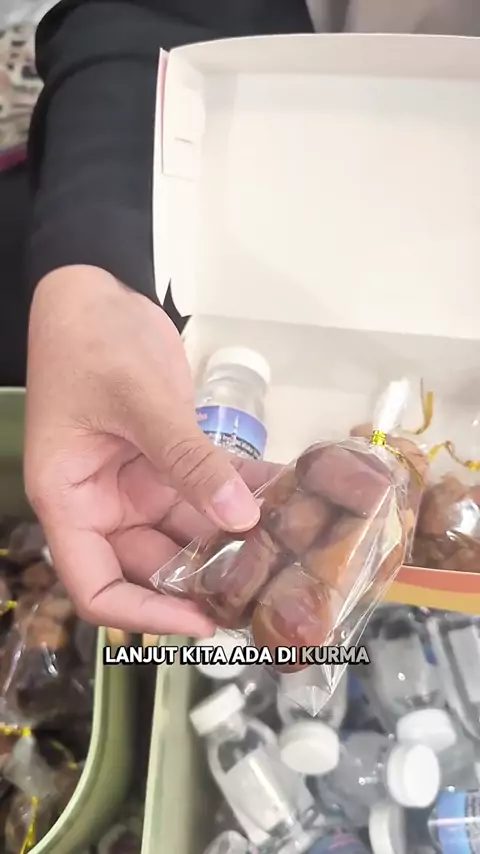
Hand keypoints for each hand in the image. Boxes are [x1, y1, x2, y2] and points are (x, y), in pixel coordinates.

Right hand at [25, 266, 275, 635]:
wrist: (95, 291)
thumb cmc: (92, 343)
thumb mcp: (139, 402)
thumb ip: (187, 461)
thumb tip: (241, 520)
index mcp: (71, 501)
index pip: (97, 586)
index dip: (146, 614)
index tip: (203, 621)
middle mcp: (103, 503)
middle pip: (151, 564)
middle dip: (204, 579)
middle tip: (267, 590)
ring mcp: (137, 483)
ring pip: (187, 530)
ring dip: (232, 539)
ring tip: (288, 551)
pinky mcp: (167, 460)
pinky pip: (206, 488)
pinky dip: (240, 493)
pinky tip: (286, 495)